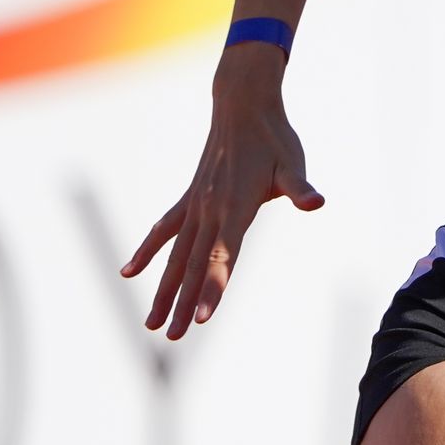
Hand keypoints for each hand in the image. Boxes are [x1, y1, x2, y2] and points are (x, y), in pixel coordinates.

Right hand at [121, 73, 322, 338]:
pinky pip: (163, 229)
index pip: (223, 257)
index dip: (214, 288)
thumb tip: (317, 203)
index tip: (204, 319)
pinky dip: (147, 250)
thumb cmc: (274, 138)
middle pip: (195, 265)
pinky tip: (128, 272)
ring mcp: (196, 205)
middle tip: (173, 338)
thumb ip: (300, 189)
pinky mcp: (189, 198)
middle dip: (184, 304)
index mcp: (236, 207)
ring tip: (152, 324)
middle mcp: (210, 210)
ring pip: (176, 255)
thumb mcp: (292, 163)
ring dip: (164, 289)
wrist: (242, 106)